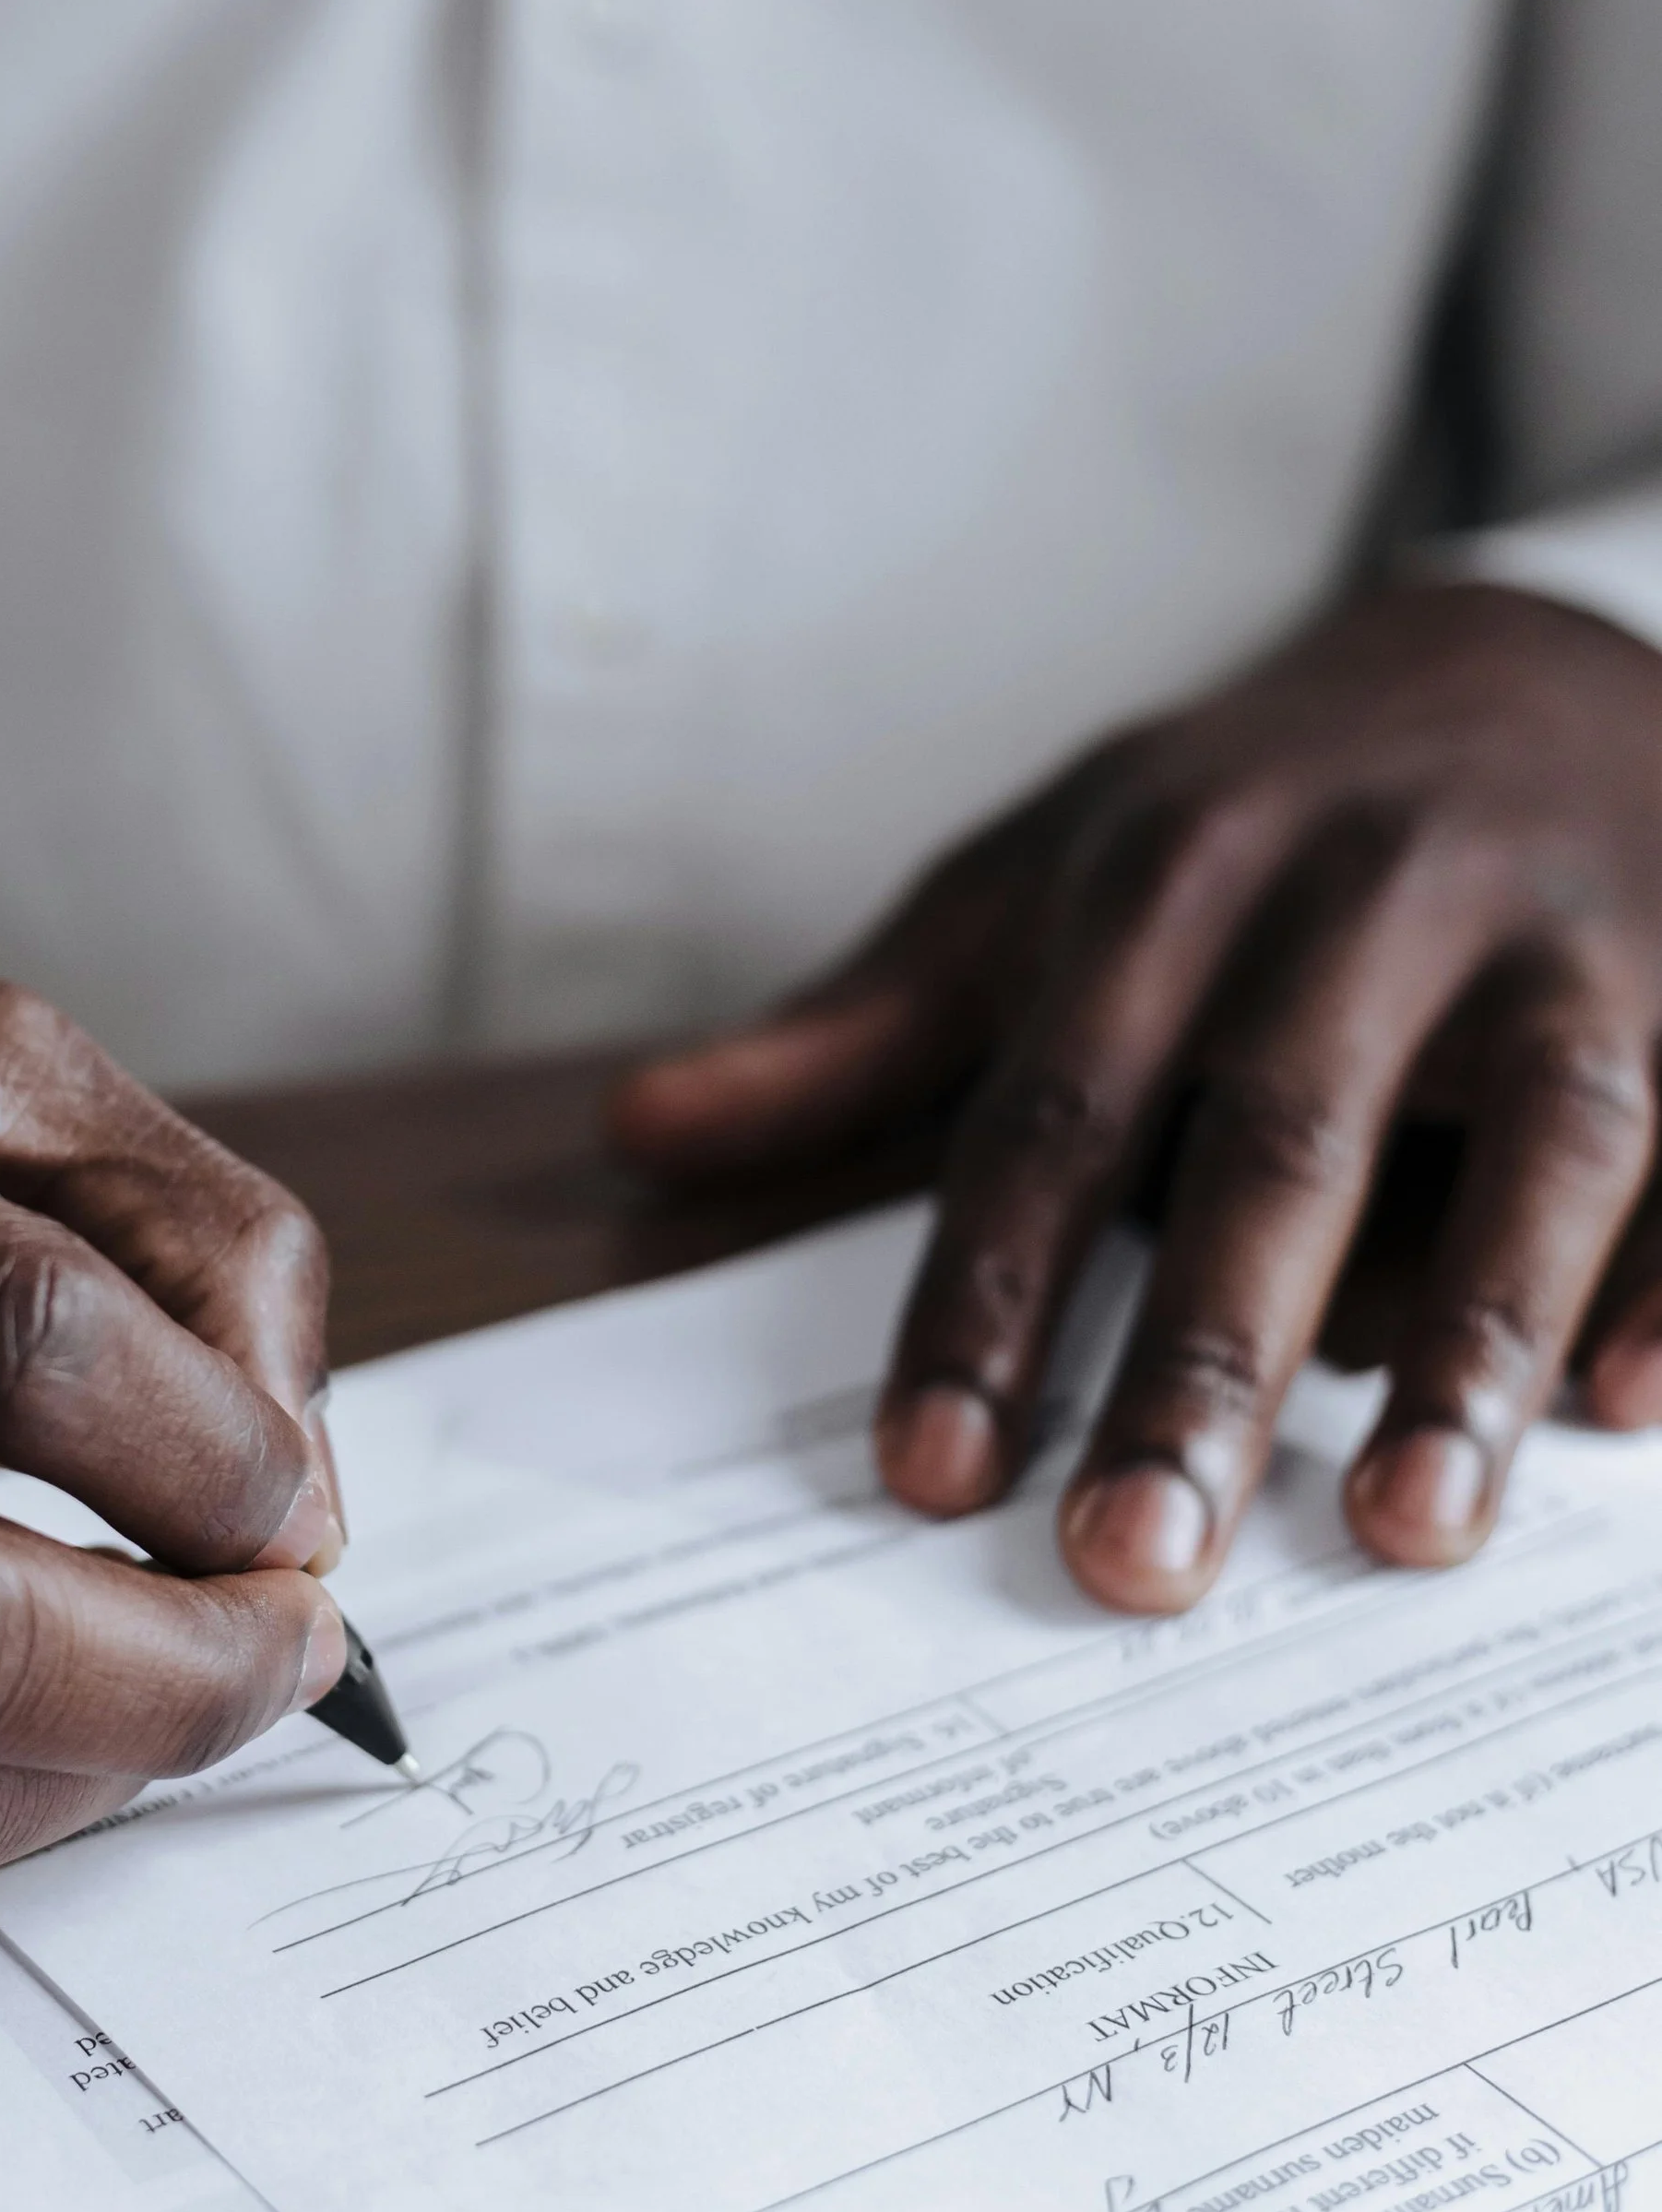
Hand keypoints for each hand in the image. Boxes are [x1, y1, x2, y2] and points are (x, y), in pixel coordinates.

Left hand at [613, 584, 1661, 1611]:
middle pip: (1277, 1142)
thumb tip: (647, 1135)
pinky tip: (1626, 1412)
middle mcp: (1371, 890)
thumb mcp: (1048, 879)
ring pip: (1536, 1139)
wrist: (1531, 648)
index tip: (926, 1475)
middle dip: (1200, 1362)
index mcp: (1178, 869)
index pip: (1058, 1107)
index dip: (990, 1293)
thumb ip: (871, 1026)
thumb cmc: (1254, 813)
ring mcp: (1573, 931)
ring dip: (1468, 1339)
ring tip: (1402, 1533)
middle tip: (1127, 1563)